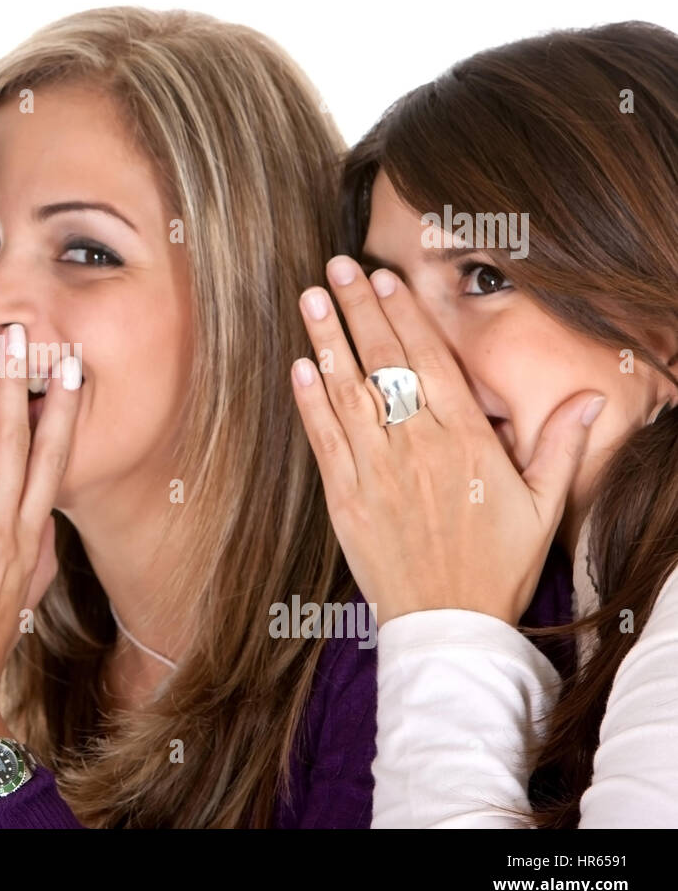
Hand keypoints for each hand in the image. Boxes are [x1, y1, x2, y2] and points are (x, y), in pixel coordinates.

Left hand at [0, 325, 80, 789]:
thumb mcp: (19, 601)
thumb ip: (30, 557)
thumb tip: (40, 526)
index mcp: (27, 541)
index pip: (51, 463)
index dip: (61, 413)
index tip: (69, 371)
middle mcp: (2, 529)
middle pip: (17, 442)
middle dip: (19, 384)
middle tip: (22, 334)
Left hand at [290, 256, 604, 625]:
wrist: (448, 624)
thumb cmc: (497, 565)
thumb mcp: (543, 507)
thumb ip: (561, 447)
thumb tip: (590, 397)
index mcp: (465, 442)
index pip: (430, 362)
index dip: (404, 315)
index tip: (385, 278)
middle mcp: (416, 447)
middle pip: (383, 363)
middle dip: (359, 309)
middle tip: (338, 266)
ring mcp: (375, 471)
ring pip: (346, 393)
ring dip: (326, 341)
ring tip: (311, 297)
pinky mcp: (344, 498)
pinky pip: (324, 439)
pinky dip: (309, 401)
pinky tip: (299, 365)